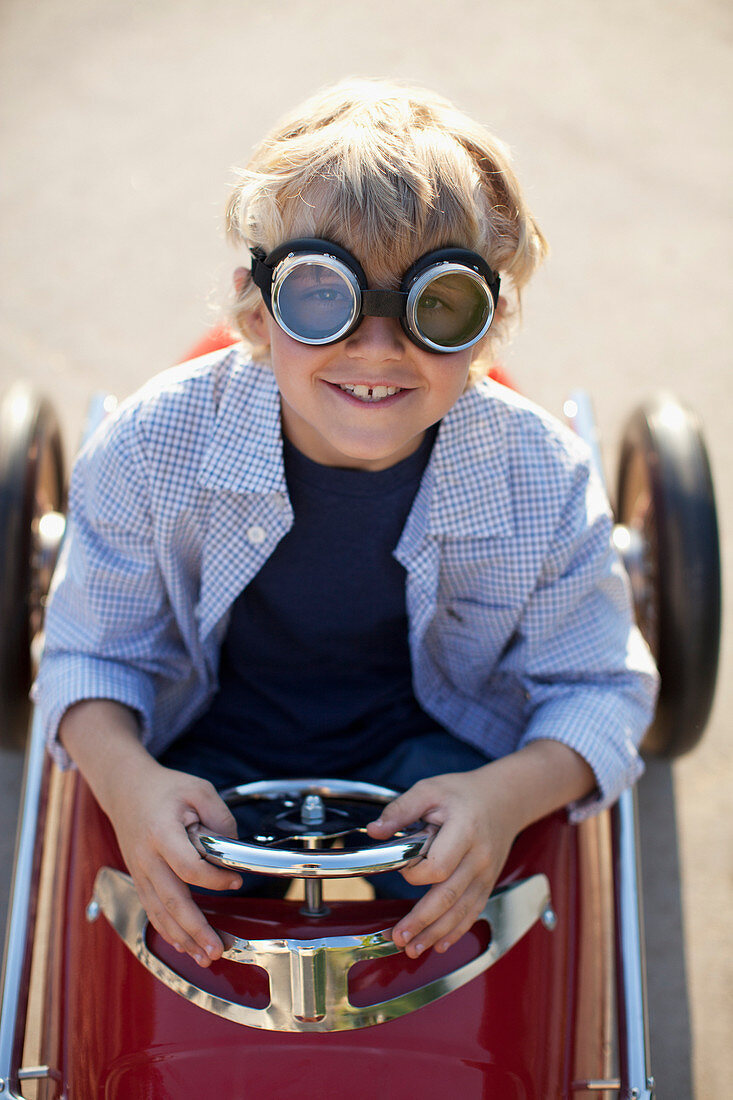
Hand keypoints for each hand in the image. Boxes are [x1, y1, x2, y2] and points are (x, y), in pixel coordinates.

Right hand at [105, 760, 242, 967]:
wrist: (126, 789)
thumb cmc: (164, 789)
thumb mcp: (199, 790)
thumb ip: (221, 817)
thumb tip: (233, 848)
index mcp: (161, 833)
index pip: (189, 867)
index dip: (215, 879)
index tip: (236, 880)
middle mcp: (147, 857)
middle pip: (172, 901)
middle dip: (196, 929)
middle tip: (217, 949)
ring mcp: (139, 871)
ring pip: (160, 913)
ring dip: (183, 938)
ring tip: (205, 956)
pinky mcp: (139, 879)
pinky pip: (152, 910)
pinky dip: (168, 930)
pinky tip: (184, 944)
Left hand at [366, 766, 516, 959]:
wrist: (504, 799)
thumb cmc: (463, 794)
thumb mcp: (430, 790)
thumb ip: (400, 810)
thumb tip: (374, 831)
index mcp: (465, 831)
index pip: (438, 866)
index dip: (415, 873)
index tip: (402, 867)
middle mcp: (479, 857)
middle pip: (449, 897)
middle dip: (422, 921)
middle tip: (399, 937)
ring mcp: (486, 874)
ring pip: (461, 912)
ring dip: (435, 933)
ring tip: (412, 949)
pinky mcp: (487, 884)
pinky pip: (473, 912)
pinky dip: (456, 932)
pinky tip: (439, 944)